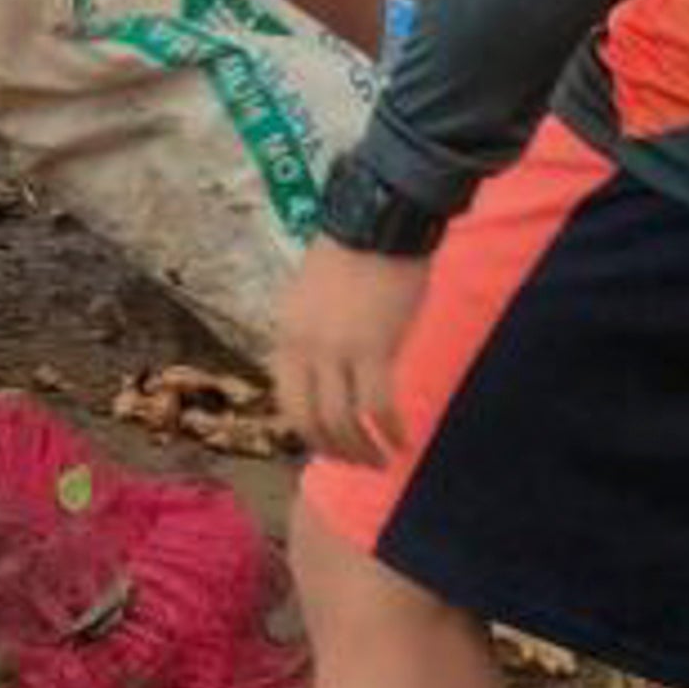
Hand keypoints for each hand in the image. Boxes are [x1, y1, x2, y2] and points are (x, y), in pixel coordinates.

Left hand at [270, 240, 430, 466]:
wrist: (378, 224)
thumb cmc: (352, 257)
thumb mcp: (312, 301)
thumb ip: (312, 340)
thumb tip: (326, 380)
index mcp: (285, 337)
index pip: (288, 404)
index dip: (309, 435)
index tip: (331, 448)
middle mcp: (303, 349)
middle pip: (312, 421)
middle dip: (335, 451)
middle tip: (358, 463)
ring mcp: (336, 351)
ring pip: (343, 422)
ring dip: (363, 450)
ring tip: (382, 460)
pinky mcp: (374, 349)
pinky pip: (378, 407)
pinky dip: (390, 431)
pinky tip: (403, 441)